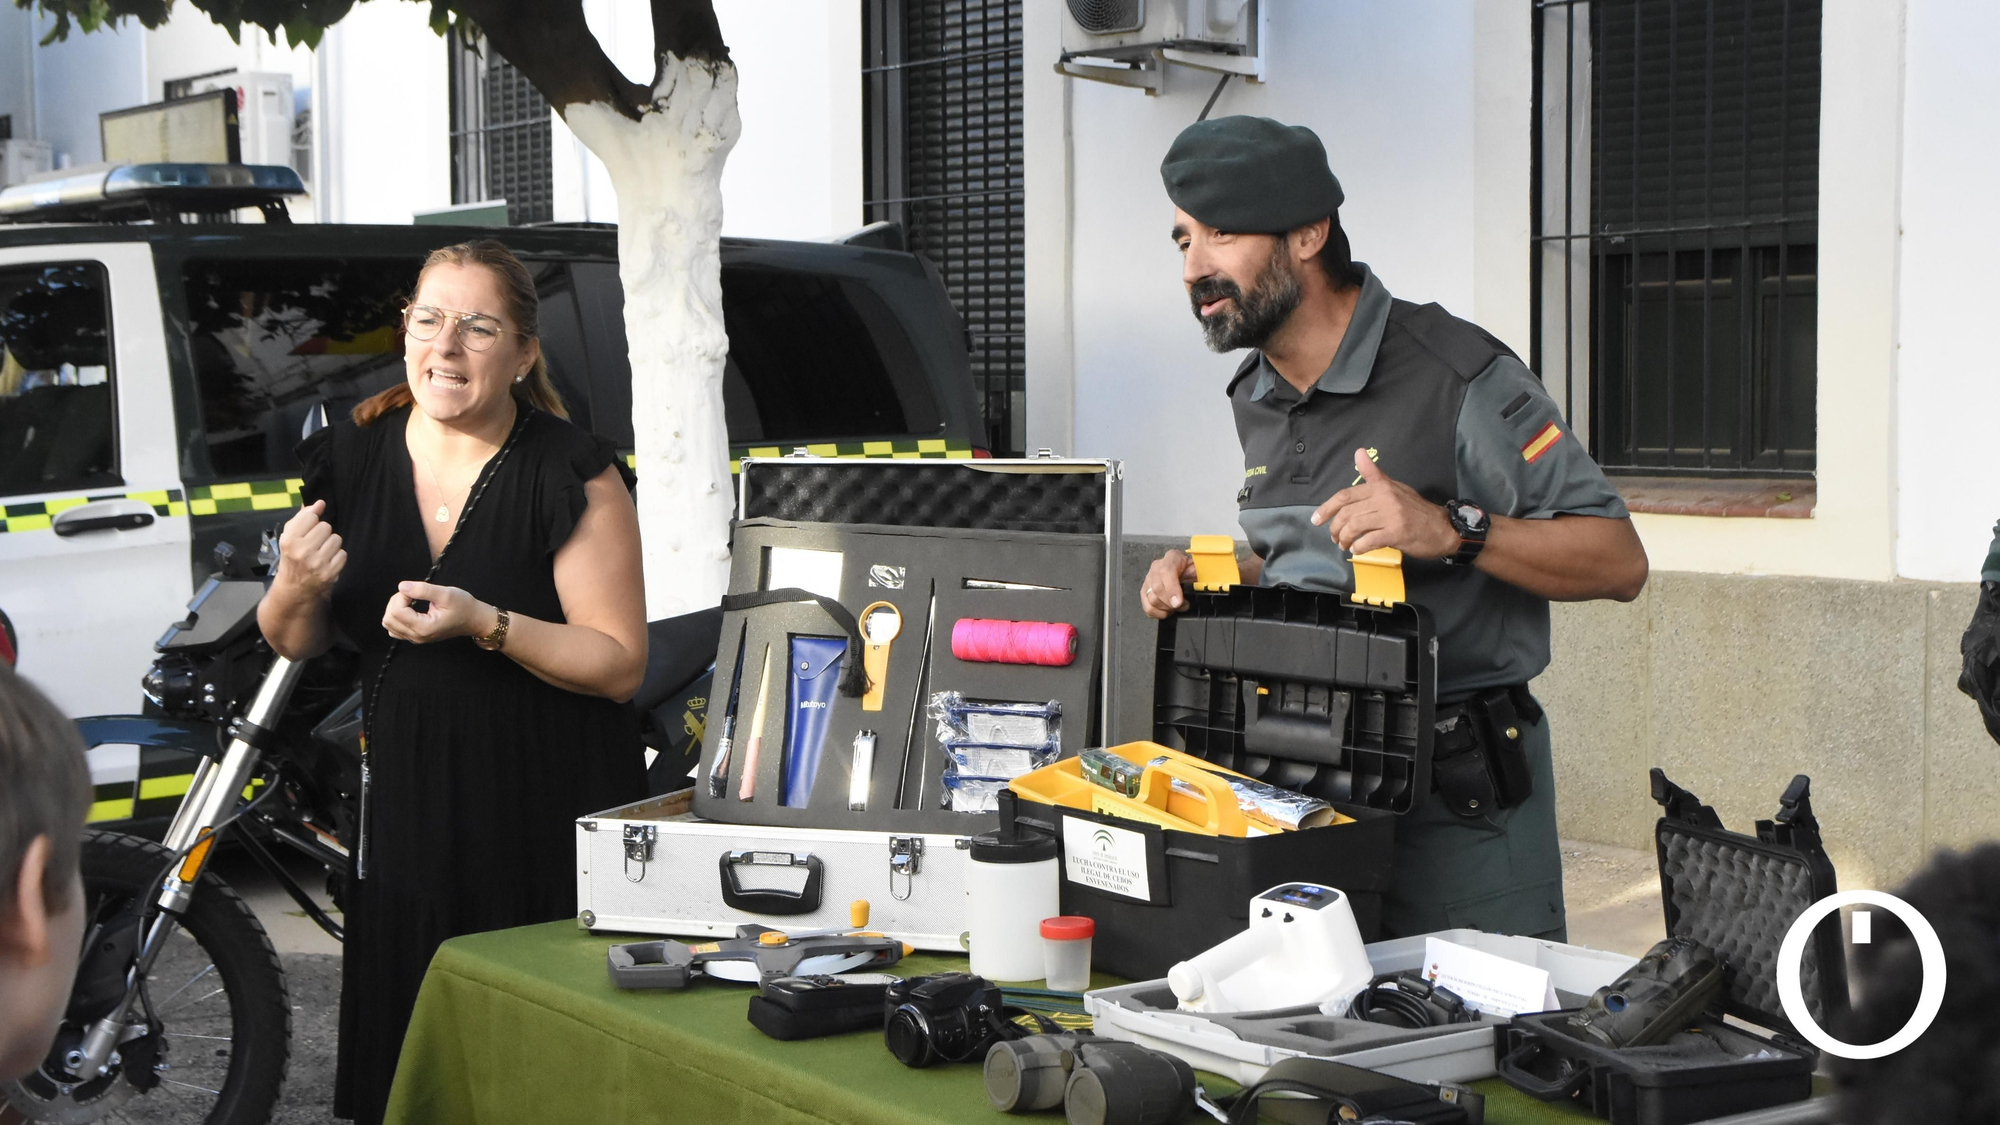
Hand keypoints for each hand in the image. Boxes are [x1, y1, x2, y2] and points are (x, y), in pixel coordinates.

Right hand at [276, 500, 345, 597]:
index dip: (312, 522)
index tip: (308, 531)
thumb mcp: (290, 537)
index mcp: (289, 540)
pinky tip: (328, 562)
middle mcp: (302, 551)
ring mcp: (317, 563)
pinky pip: (343, 553)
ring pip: (336, 539)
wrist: (294, 589)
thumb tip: (320, 503)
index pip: (311, 517)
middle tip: (315, 544)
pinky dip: (337, 557)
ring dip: (331, 545)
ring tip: (321, 553)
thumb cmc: (293, 558)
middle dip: (322, 534)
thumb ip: (303, 517)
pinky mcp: (330, 573)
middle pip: (326, 527)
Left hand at [382, 581, 495, 644]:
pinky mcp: (415, 637)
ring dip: (395, 608)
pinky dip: (397, 617)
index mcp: (424, 627)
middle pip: (389, 618)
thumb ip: (423, 590)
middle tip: (413, 594)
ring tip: (411, 601)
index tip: (415, 590)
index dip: (402, 596)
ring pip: (389, 624)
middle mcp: (417, 636)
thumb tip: (402, 586)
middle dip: (397, 601)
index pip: (396, 612)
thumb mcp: (446, 594)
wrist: (474, 620)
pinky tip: (409, 610)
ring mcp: (415, 639)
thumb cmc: (463, 606)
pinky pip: (394, 628)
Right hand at [1139, 549, 1197, 619]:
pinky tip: (1167, 610)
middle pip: (1157, 588)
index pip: (1166, 572)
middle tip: (1183, 605)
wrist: (1188, 572)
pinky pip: (1147, 607)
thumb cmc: (1194, 571)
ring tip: (1176, 607)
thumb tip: (1202, 587)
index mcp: (1172, 558)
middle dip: (1171, 603)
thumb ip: (1201, 577)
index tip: (1178, 603)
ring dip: (1166, 608)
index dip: (1172, 589)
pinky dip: (1158, 613)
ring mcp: (1149, 579)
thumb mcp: (1200, 570)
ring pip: (1151, 599)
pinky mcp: (1145, 591)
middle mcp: (1157, 566)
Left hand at [1312, 448, 1459, 558]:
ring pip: (1355, 526)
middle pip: (1347, 513)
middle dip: (1335, 528)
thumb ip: (1374, 475)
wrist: (1443, 528)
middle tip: (1334, 538)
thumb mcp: (1395, 488)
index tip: (1316, 520)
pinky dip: (1359, 548)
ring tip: (1344, 545)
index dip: (1327, 508)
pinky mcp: (1397, 533)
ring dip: (1345, 539)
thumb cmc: (1415, 510)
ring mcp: (1391, 515)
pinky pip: (1368, 541)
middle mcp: (1384, 498)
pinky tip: (1358, 550)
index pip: (1346, 495)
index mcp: (1381, 487)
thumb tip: (1358, 452)